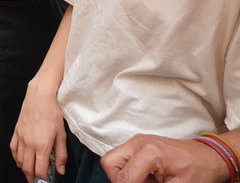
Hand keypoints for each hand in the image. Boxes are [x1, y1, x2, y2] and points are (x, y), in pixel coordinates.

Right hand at [10, 81, 66, 182]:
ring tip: (30, 173)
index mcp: (42, 146)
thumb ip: (61, 155)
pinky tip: (20, 161)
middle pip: (28, 168)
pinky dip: (16, 158)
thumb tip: (61, 170)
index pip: (40, 170)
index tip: (46, 181)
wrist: (40, 97)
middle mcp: (29, 144)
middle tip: (37, 181)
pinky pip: (13, 150)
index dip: (43, 180)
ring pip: (19, 161)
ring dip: (24, 170)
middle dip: (32, 178)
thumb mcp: (62, 135)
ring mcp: (21, 138)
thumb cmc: (53, 113)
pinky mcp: (16, 132)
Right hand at [101, 134, 229, 182]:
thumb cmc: (199, 171)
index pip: (124, 177)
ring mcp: (137, 141)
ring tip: (146, 181)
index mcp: (149, 152)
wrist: (210, 156)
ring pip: (113, 160)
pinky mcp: (138, 143)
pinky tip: (147, 176)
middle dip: (120, 180)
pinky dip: (130, 170)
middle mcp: (138, 142)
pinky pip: (123, 158)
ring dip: (124, 175)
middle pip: (109, 163)